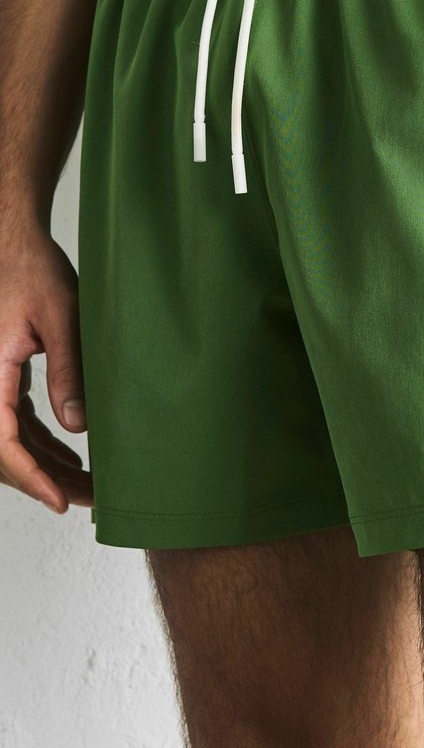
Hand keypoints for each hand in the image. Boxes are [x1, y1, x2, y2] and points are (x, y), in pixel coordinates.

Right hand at [0, 225, 92, 512]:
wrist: (15, 245)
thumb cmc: (33, 271)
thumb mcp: (60, 317)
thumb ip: (68, 370)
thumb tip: (79, 426)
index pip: (2, 442)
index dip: (31, 478)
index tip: (60, 501)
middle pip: (5, 451)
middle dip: (46, 481)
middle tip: (90, 499)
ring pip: (11, 442)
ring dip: (45, 467)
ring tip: (88, 486)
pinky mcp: (0, 379)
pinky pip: (14, 424)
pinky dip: (40, 445)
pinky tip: (70, 459)